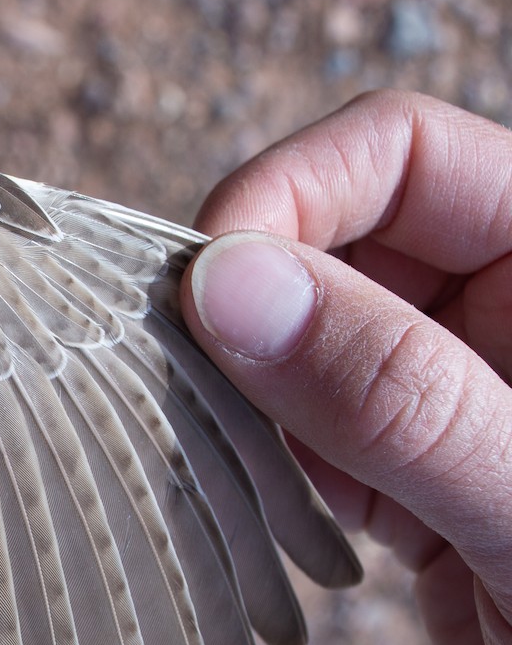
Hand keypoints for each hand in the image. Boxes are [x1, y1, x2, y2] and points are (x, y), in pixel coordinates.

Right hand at [180, 89, 511, 644]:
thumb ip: (396, 393)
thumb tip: (230, 286)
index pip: (409, 158)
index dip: (293, 194)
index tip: (201, 281)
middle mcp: (509, 322)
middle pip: (343, 239)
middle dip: (247, 288)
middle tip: (167, 359)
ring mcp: (459, 403)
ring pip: (311, 337)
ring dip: (241, 374)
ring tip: (191, 427)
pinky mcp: (419, 483)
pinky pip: (313, 432)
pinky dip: (259, 451)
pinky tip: (236, 486)